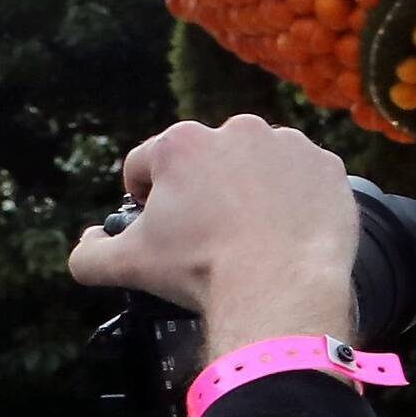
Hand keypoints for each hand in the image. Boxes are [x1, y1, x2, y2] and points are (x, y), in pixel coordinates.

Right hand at [69, 117, 360, 366]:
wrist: (282, 287)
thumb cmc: (203, 269)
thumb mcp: (127, 265)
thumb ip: (89, 254)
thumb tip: (87, 244)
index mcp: (182, 144)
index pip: (146, 164)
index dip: (143, 195)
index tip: (157, 222)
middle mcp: (238, 130)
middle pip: (206, 161)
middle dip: (202, 191)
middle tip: (208, 234)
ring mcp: (289, 145)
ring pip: (257, 165)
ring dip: (251, 189)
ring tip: (252, 233)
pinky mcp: (328, 166)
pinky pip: (303, 179)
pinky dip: (295, 200)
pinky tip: (287, 231)